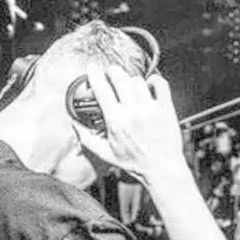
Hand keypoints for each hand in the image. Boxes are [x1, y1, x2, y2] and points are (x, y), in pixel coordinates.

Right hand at [74, 66, 183, 183]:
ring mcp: (151, 109)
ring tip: (129, 86)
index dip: (94, 74)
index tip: (92, 70)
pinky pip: (160, 83)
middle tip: (110, 75)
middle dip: (112, 71)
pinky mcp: (165, 108)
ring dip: (130, 80)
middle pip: (119, 76)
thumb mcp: (106, 153)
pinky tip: (149, 86)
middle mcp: (134, 112)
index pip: (102, 88)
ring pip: (138, 79)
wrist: (162, 169)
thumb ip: (87, 138)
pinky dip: (154, 80)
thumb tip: (73, 123)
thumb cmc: (135, 163)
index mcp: (116, 122)